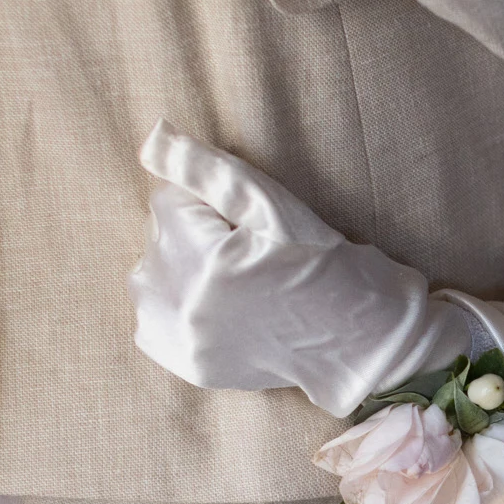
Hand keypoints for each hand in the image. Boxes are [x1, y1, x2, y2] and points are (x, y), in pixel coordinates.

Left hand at [129, 123, 469, 414]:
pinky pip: (151, 324)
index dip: (209, 205)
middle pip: (157, 242)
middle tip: (245, 253)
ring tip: (229, 279)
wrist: (354, 334)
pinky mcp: (189, 366)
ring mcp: (184, 342)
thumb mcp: (271, 204)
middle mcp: (185, 308)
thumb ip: (205, 169)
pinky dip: (174, 309)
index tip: (247, 226)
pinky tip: (215, 307)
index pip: (168, 202)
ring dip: (179, 271)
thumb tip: (151, 137)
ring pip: (149, 281)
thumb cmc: (320, 260)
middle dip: (192, 236)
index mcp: (205, 262)